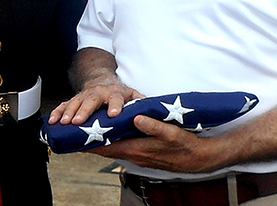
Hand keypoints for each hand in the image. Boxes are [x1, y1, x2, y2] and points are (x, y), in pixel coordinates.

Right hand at [48, 80, 143, 125]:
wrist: (104, 81)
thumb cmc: (121, 94)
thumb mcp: (134, 95)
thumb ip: (142, 103)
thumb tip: (154, 111)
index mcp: (116, 92)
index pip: (116, 98)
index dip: (115, 105)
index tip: (114, 114)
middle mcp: (99, 92)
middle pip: (92, 100)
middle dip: (85, 110)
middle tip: (79, 121)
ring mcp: (86, 95)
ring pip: (76, 102)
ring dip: (69, 112)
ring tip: (64, 122)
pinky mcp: (75, 100)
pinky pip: (65, 105)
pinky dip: (58, 112)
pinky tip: (53, 121)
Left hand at [91, 115, 230, 173]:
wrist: (199, 158)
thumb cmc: (185, 145)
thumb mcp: (170, 132)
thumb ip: (152, 125)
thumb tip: (135, 117)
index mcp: (138, 149)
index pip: (109, 147)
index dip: (92, 142)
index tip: (77, 137)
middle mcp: (135, 155)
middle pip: (107, 150)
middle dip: (91, 142)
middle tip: (76, 133)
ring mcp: (139, 156)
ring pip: (114, 149)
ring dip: (101, 143)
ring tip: (88, 132)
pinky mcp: (144, 154)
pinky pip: (123, 149)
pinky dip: (113, 143)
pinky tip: (110, 135)